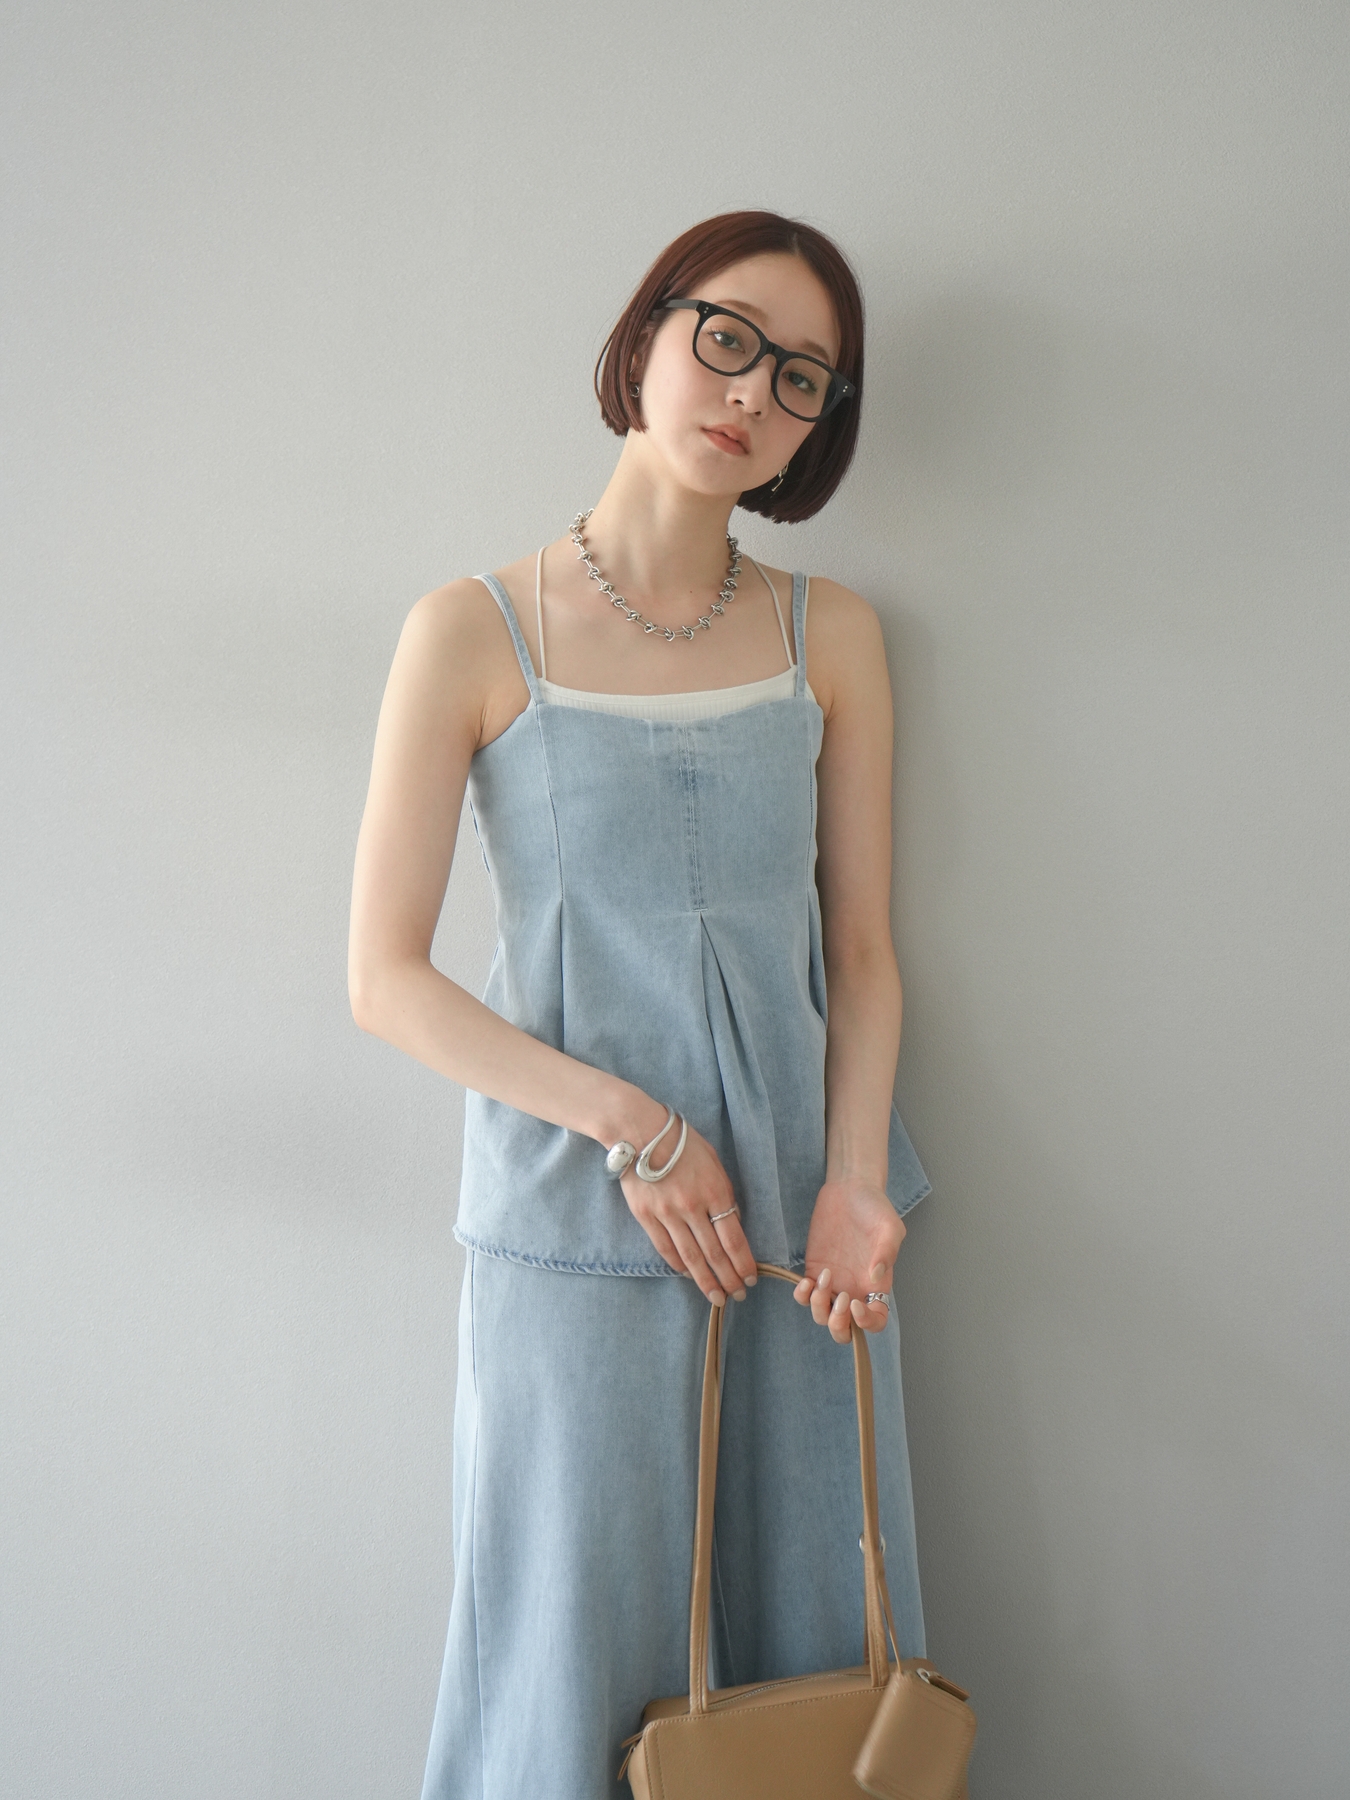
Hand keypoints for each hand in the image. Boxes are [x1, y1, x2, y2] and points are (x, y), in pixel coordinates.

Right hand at [620, 1115, 757, 1306]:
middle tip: (738, 1295)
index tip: (750, 1278)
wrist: (640, 1132)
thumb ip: (722, 1193)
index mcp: (714, 1191)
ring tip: (716, 1297)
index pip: (733, 1238)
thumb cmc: (682, 1143)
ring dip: (705, 1281)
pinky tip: (688, 1276)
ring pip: (691, 1257)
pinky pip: (666, 1248)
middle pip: (714, 1253)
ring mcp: (668, 1214)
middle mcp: (693, 1207)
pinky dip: (679, 1265)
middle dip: (729, 1278)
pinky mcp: (646, 1216)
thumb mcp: (713, 1163)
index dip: (743, 1263)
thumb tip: (729, 1222)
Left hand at [794, 1176, 904, 1343]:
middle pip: (845, 1330)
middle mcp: (854, 1289)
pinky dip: (802, 1296)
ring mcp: (833, 1282)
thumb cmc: (875, 1207)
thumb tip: (875, 1277)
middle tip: (839, 1300)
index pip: (876, 1321)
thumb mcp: (890, 1227)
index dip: (867, 1323)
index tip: (855, 1304)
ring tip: (822, 1279)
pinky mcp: (814, 1269)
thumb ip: (886, 1252)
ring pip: (822, 1316)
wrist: (850, 1189)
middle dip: (838, 1326)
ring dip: (819, 1308)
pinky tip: (805, 1281)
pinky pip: (805, 1296)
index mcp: (877, 1285)